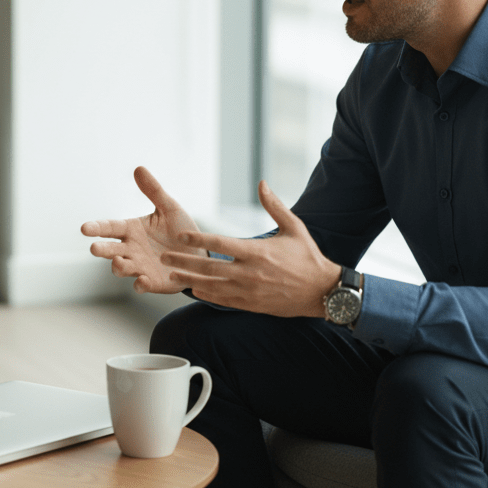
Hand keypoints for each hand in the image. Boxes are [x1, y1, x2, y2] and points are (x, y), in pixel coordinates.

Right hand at [81, 166, 204, 293]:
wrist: (199, 254)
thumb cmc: (181, 230)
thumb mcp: (169, 208)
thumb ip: (154, 191)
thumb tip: (138, 168)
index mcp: (132, 230)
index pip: (109, 227)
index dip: (96, 227)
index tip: (84, 228)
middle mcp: (131, 249)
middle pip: (110, 250)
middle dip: (102, 249)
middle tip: (94, 248)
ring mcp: (139, 267)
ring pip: (121, 268)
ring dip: (118, 266)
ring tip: (119, 262)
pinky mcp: (152, 282)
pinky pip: (142, 285)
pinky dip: (140, 284)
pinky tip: (142, 281)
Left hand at [160, 181, 340, 317]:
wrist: (322, 291)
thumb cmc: (308, 257)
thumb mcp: (294, 228)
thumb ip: (274, 206)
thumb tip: (262, 183)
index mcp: (257, 251)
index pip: (220, 243)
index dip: (198, 239)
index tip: (181, 235)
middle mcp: (250, 272)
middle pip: (209, 266)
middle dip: (184, 262)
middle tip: (165, 257)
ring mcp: (249, 291)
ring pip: (212, 286)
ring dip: (190, 280)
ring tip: (172, 275)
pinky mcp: (252, 304)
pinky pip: (224, 300)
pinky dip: (207, 295)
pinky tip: (194, 290)